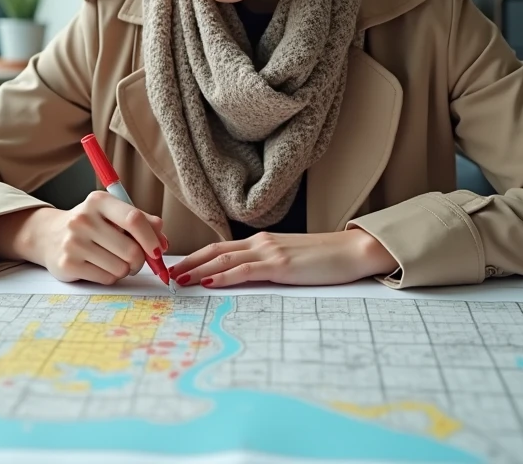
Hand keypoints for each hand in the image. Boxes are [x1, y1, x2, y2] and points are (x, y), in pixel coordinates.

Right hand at [0, 192, 167, 284]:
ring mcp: (74, 242)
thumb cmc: (92, 225)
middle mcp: (84, 219)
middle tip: (135, 260)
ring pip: (121, 268)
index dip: (151, 239)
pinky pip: (106, 278)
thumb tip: (163, 240)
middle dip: (140, 260)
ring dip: (124, 269)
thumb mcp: (113, 214)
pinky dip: (110, 277)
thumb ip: (142, 222)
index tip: (158, 251)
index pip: (134, 219)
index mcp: (99, 201)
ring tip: (113, 260)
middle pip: (132, 250)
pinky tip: (100, 267)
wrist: (49, 235)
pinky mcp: (68, 264)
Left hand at [168, 229, 397, 288]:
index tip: (179, 268)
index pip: (222, 248)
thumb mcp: (292, 260)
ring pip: (225, 259)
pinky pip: (246, 270)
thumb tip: (247, 278)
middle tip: (168, 275)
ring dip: (199, 270)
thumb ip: (269, 265)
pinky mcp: (281, 265)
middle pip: (215, 251)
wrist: (354, 251)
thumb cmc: (326, 260)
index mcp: (263, 242)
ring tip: (179, 280)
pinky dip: (225, 275)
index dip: (197, 257)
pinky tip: (211, 281)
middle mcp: (262, 242)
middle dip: (189, 263)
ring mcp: (271, 251)